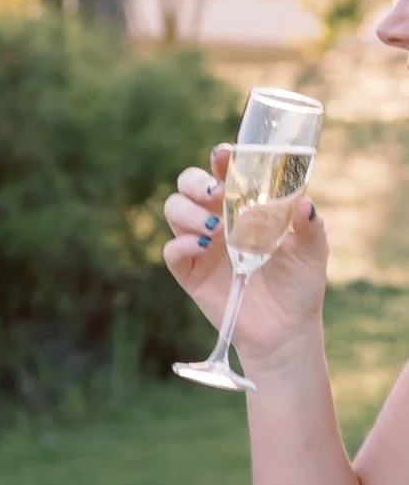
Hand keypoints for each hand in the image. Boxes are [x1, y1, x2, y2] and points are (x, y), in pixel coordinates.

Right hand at [162, 145, 327, 369]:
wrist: (285, 329)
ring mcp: (201, 245)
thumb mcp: (312, 250)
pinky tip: (203, 247)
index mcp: (245, 205)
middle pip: (189, 184)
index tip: (225, 155)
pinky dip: (182, 245)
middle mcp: (218, 219)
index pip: (225, 172)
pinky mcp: (190, 272)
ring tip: (215, 229)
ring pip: (174, 209)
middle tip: (216, 193)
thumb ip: (309, 225)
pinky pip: (171, 251)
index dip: (221, 159)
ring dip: (189, 211)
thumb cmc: (300, 284)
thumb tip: (304, 204)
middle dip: (196, 181)